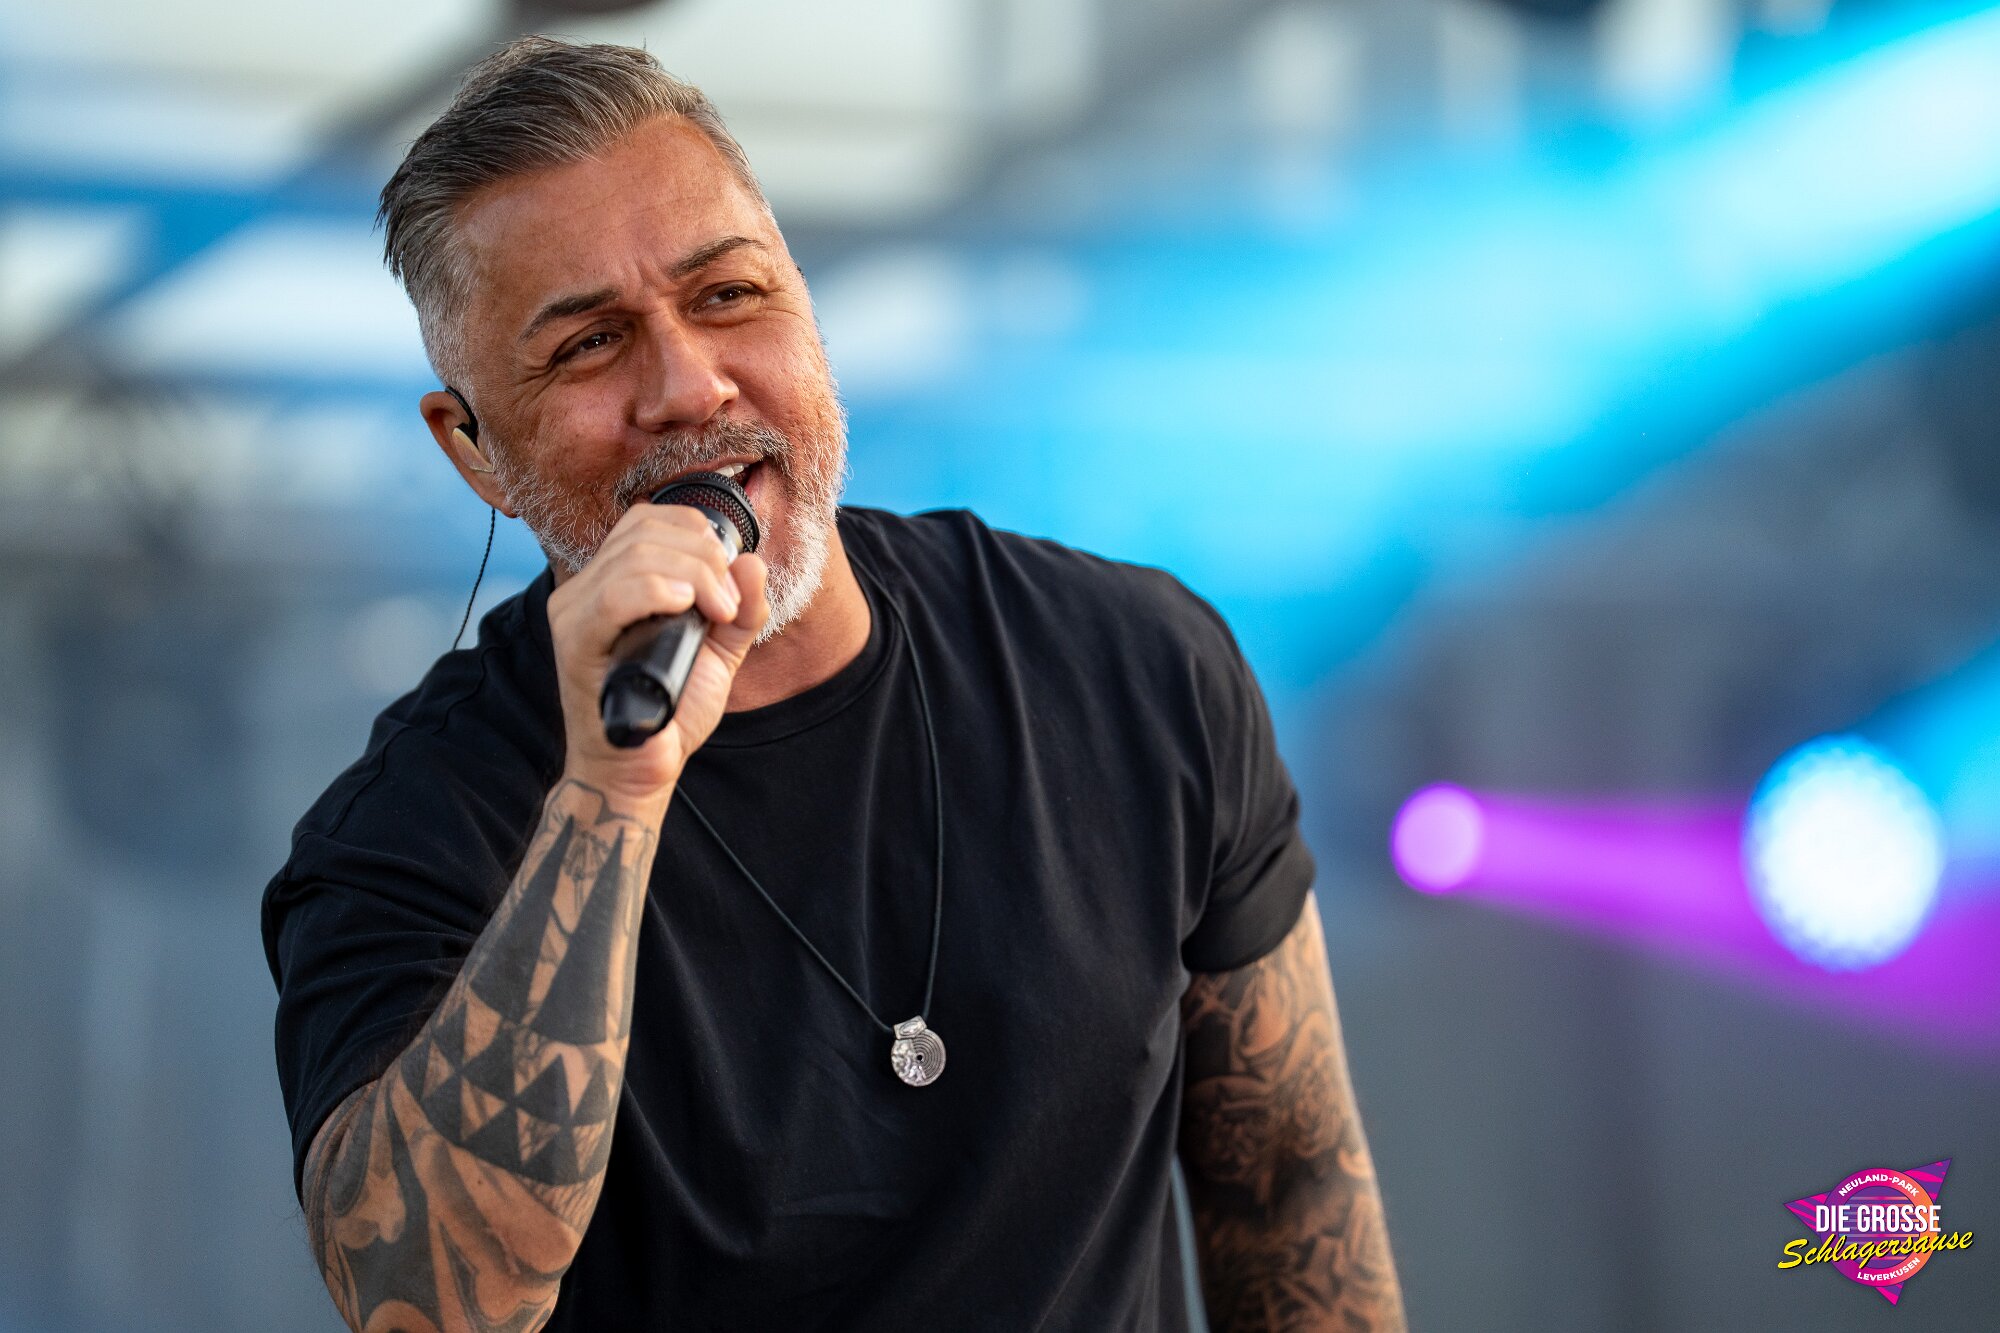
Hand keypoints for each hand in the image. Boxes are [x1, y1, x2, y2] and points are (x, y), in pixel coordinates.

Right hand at [546, 503, 768, 806]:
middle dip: (703, 557)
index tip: (729, 573)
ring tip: (718, 613)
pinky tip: (686, 607)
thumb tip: (751, 561)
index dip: (696, 531)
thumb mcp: (720, 650)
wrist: (643, 769)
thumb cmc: (672, 709)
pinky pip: (611, 598)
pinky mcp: (576, 644)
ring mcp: (575, 613)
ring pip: (633, 557)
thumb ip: (741, 608)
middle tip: (729, 603)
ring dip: (693, 575)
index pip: (647, 519)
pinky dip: (656, 592)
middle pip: (644, 530)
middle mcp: (585, 588)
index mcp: (614, 579)